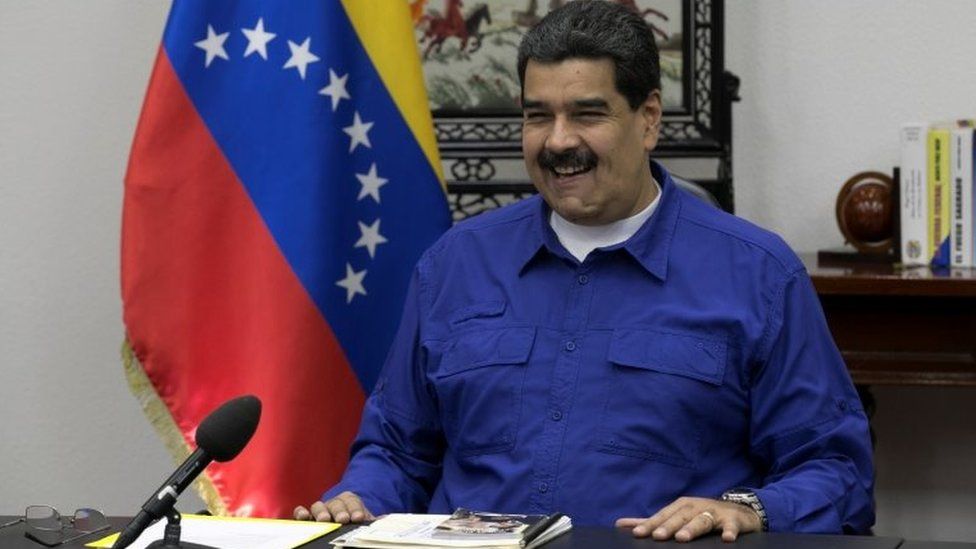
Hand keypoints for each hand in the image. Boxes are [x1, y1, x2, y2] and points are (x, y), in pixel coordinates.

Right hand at [293, 491, 373, 523]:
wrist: (348, 524)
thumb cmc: (357, 525)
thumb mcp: (366, 523)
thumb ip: (373, 521)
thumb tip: (384, 520)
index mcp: (350, 501)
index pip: (352, 501)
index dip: (355, 508)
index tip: (359, 517)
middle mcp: (334, 504)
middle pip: (336, 503)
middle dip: (340, 510)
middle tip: (344, 519)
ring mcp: (320, 510)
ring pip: (318, 506)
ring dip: (321, 512)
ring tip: (325, 520)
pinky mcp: (308, 519)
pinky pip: (301, 513)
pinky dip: (301, 512)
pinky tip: (303, 517)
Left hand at [615, 496, 760, 542]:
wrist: (738, 512)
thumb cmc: (702, 514)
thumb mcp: (677, 515)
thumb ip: (651, 521)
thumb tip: (620, 524)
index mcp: (681, 506)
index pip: (663, 516)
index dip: (650, 524)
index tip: (638, 534)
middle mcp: (696, 507)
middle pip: (680, 517)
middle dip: (669, 526)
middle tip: (658, 536)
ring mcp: (714, 513)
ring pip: (702, 520)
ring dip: (692, 528)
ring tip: (682, 538)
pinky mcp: (733, 520)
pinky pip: (731, 526)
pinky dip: (729, 531)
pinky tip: (726, 539)